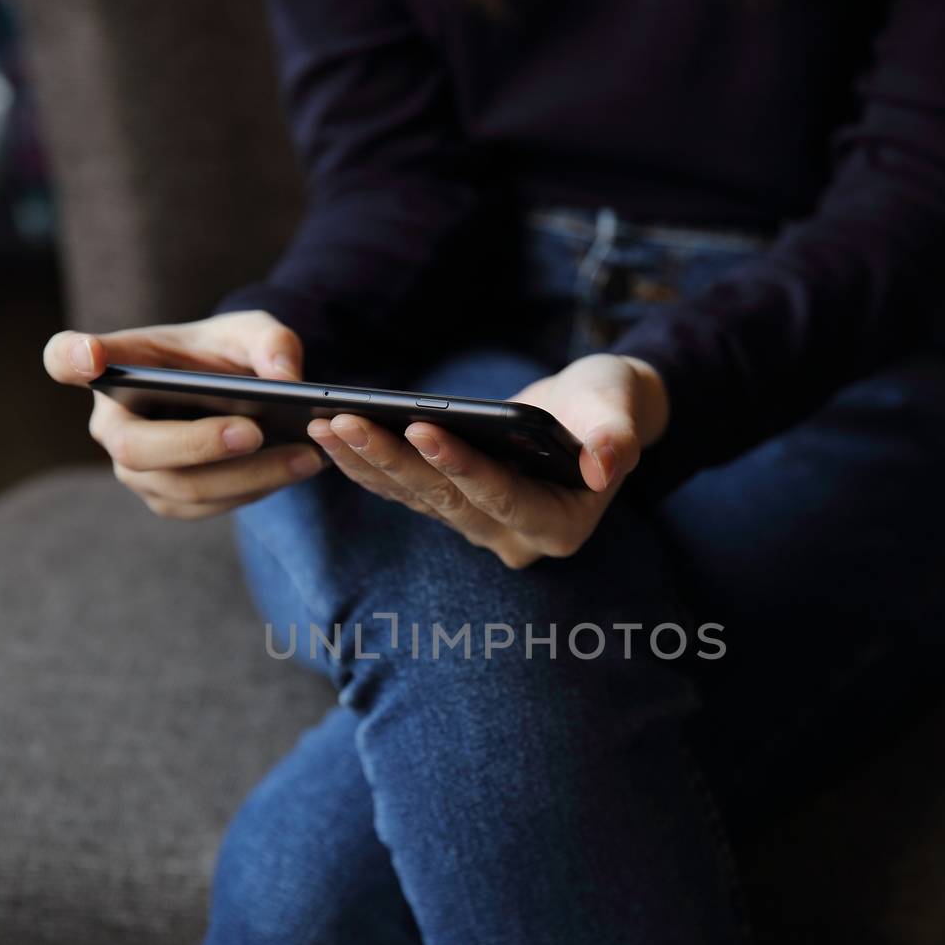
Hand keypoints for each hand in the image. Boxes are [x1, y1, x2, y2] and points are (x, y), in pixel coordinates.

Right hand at [43, 311, 323, 518]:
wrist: (240, 392)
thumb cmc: (229, 353)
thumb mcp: (255, 331)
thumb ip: (272, 343)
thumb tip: (285, 378)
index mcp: (118, 364)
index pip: (66, 358)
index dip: (71, 359)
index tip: (89, 357)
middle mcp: (113, 422)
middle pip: (135, 448)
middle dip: (198, 444)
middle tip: (256, 431)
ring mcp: (136, 469)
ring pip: (179, 487)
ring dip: (246, 476)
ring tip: (305, 456)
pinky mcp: (168, 498)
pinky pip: (207, 505)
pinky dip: (255, 489)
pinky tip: (297, 468)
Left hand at [307, 353, 668, 568]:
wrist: (591, 413)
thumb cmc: (607, 404)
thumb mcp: (618, 408)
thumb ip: (616, 436)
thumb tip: (607, 463)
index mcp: (559, 527)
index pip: (503, 497)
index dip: (461, 465)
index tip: (421, 426)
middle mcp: (513, 540)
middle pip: (445, 501)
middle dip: (394, 459)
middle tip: (346, 422)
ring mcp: (478, 529)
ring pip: (415, 499)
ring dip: (367, 462)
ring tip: (326, 424)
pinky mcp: (451, 509)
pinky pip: (403, 492)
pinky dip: (367, 464)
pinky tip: (330, 437)